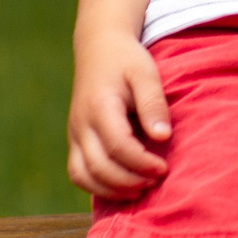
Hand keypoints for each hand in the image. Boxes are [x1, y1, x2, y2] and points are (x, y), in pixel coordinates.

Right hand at [67, 30, 172, 197]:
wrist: (99, 48)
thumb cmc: (127, 60)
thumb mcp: (146, 73)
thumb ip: (153, 104)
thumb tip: (162, 137)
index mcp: (100, 107)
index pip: (118, 146)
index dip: (141, 163)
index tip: (163, 168)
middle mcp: (81, 125)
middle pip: (99, 167)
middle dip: (129, 180)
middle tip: (156, 181)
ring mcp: (74, 134)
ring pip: (83, 176)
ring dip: (111, 189)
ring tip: (140, 188)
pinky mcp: (75, 140)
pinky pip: (78, 172)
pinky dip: (97, 186)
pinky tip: (123, 185)